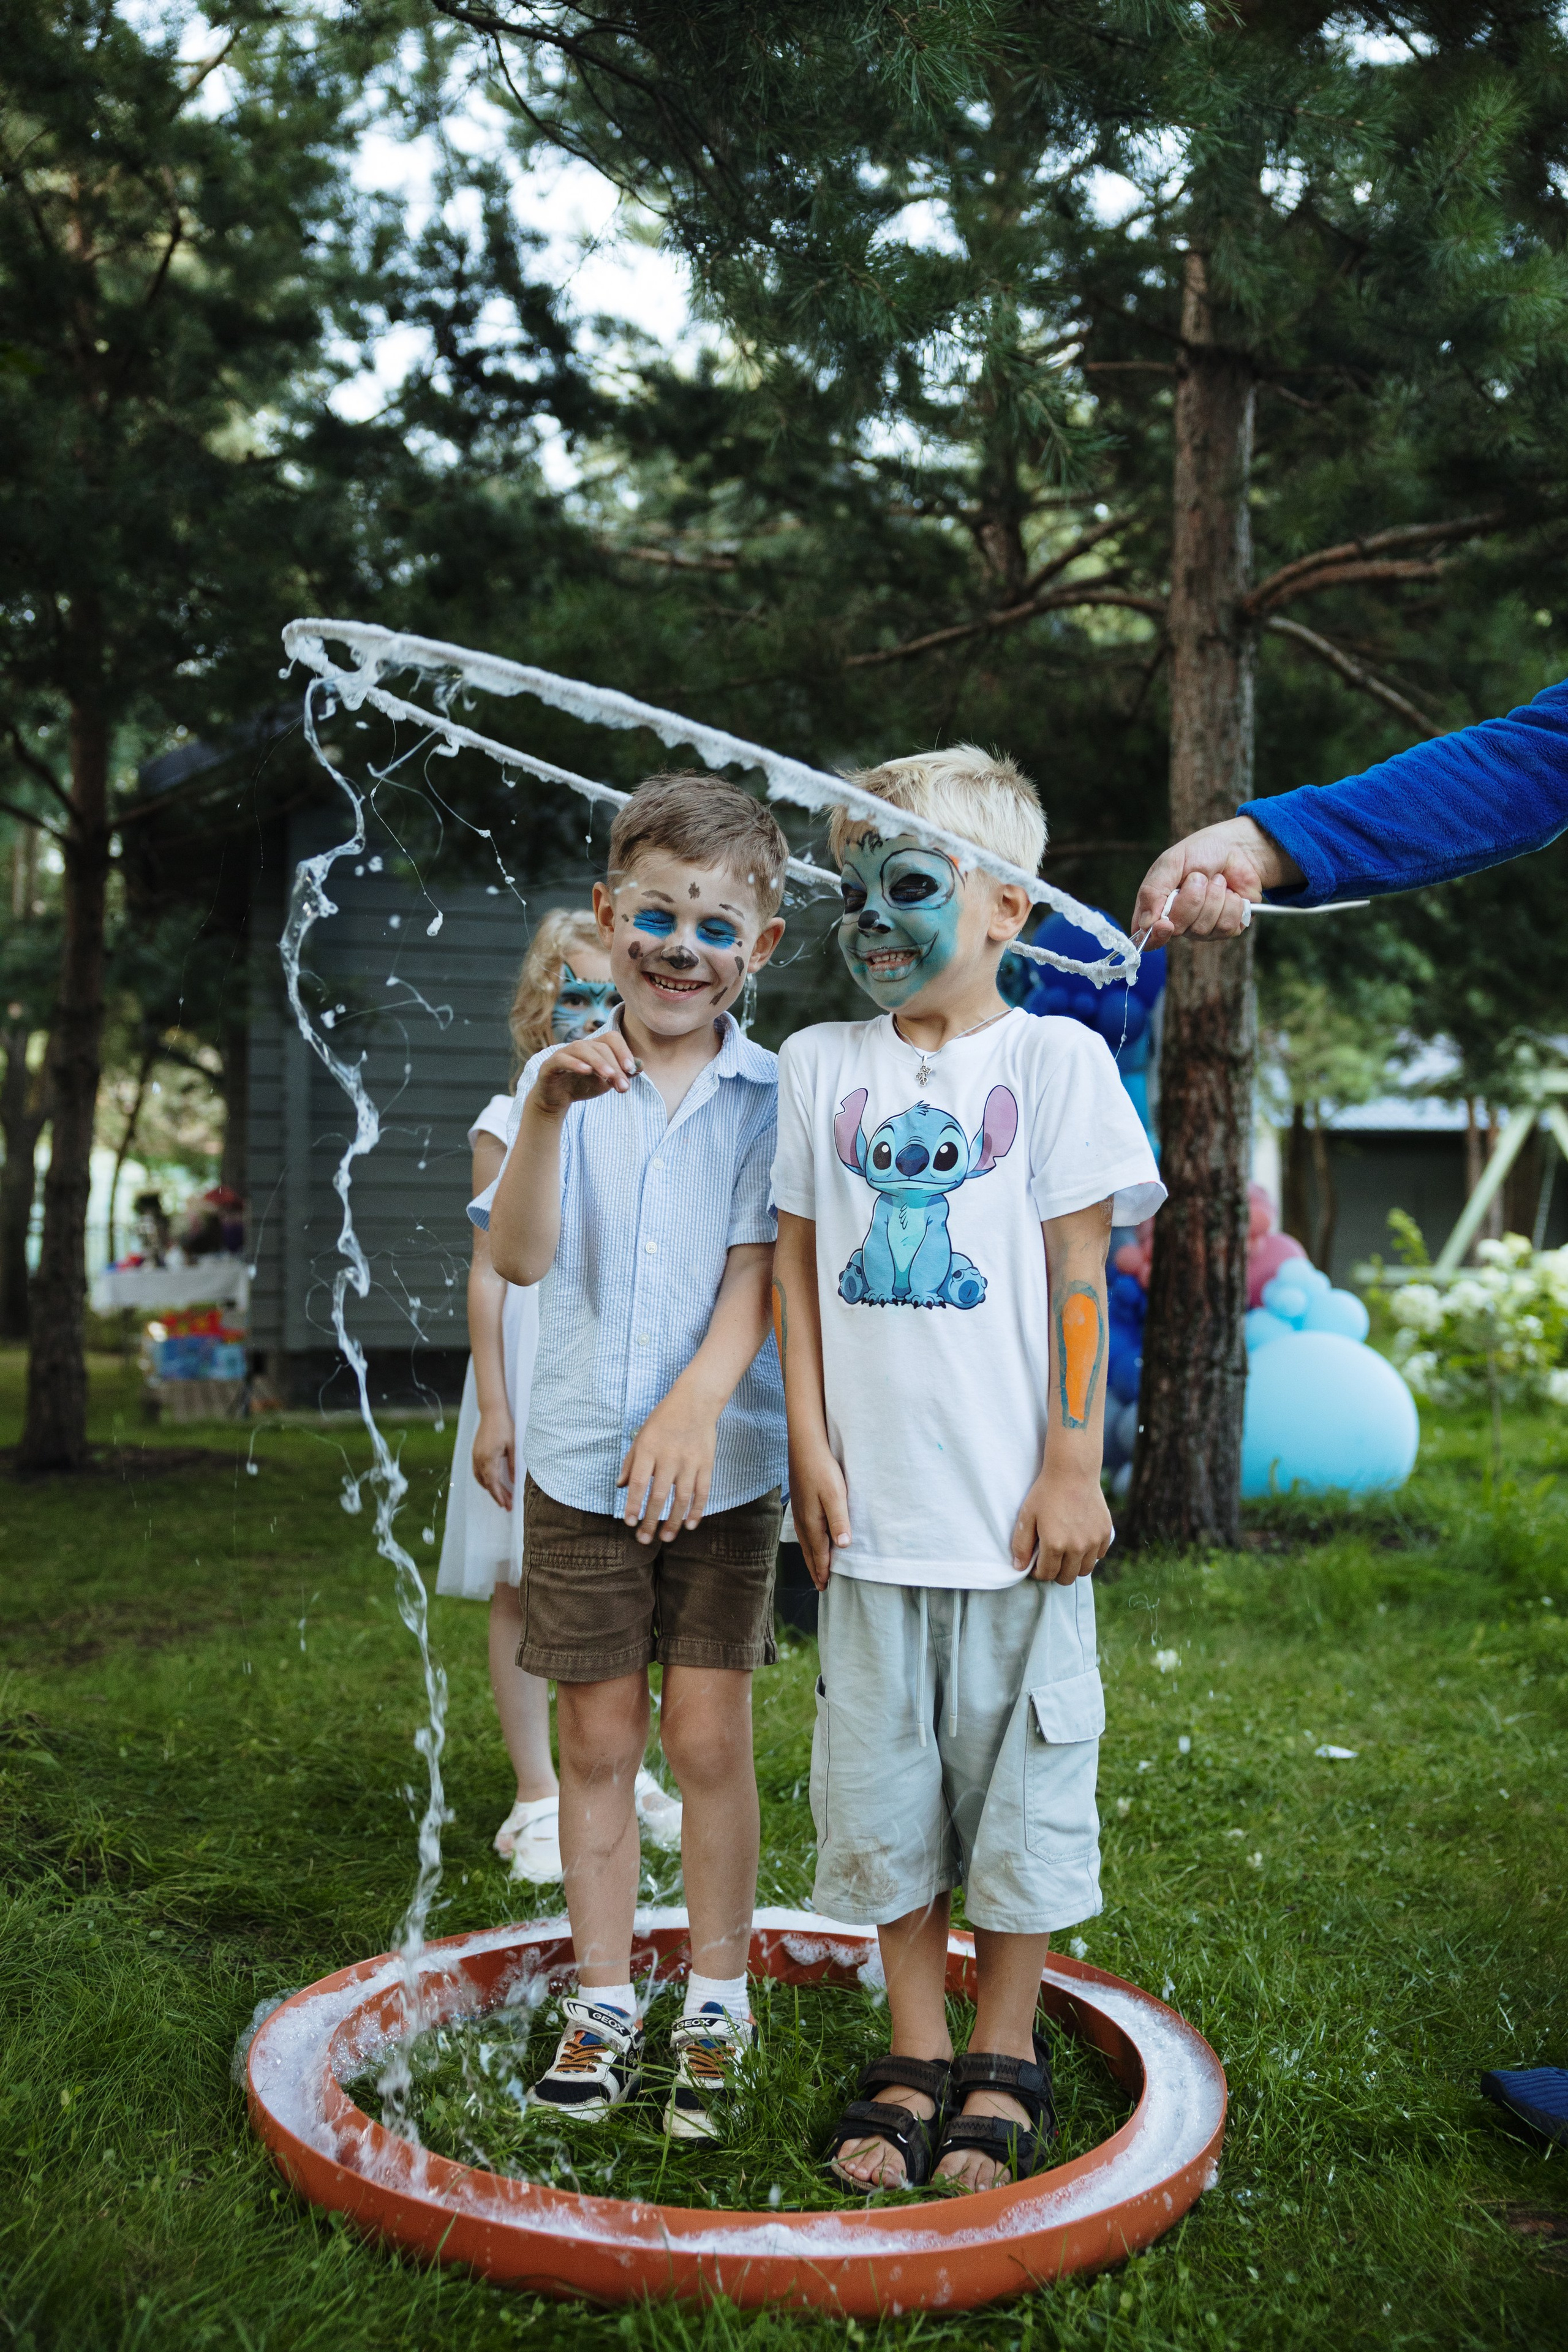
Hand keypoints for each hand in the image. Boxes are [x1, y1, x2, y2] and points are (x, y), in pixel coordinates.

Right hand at [472, 1408, 514, 1508]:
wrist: (492, 1412)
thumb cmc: (504, 1426)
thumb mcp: (513, 1446)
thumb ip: (512, 1465)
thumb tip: (513, 1481)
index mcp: (489, 1459)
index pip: (493, 1484)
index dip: (499, 1496)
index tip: (505, 1505)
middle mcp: (479, 1459)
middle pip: (487, 1484)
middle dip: (497, 1495)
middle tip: (506, 1505)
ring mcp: (475, 1456)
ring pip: (480, 1479)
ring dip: (490, 1488)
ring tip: (500, 1496)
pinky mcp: (475, 1452)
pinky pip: (477, 1471)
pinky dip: (483, 1480)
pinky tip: (490, 1482)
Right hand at [529, 1026, 639, 1113]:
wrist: (557, 1100)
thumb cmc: (583, 1086)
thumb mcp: (607, 1082)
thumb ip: (622, 1074)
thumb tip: (641, 1066)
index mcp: (595, 1046)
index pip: (612, 1038)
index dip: (623, 1051)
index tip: (631, 1069)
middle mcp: (580, 1046)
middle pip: (600, 1047)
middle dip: (614, 1066)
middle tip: (623, 1086)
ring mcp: (563, 1053)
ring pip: (582, 1049)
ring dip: (598, 1062)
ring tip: (609, 1076)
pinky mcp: (550, 1064)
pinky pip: (562, 1059)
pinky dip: (574, 1063)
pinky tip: (586, 1071)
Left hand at [617, 1384, 718, 1543]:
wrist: (695, 1402)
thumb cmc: (664, 1420)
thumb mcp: (641, 1436)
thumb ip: (630, 1462)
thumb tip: (620, 1487)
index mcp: (649, 1449)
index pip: (639, 1483)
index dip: (633, 1504)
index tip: (629, 1522)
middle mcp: (669, 1457)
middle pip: (659, 1496)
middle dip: (651, 1520)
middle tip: (644, 1540)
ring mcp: (689, 1462)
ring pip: (682, 1498)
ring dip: (674, 1521)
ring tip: (666, 1537)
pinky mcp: (706, 1464)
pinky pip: (702, 1492)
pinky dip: (697, 1510)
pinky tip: (691, 1524)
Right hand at [790, 1441, 850, 1588]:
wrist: (805, 1446)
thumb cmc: (822, 1469)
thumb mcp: (835, 1495)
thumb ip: (839, 1521)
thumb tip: (842, 1546)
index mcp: (812, 1522)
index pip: (818, 1553)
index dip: (823, 1570)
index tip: (825, 1586)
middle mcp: (802, 1520)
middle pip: (809, 1551)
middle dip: (815, 1568)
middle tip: (820, 1585)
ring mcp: (799, 1510)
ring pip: (805, 1541)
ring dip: (810, 1556)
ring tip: (815, 1567)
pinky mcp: (800, 1501)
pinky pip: (803, 1530)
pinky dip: (808, 1542)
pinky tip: (810, 1539)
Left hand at [1011, 1467, 1112, 1584]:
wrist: (1073, 1471)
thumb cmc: (1046, 1492)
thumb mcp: (1027, 1516)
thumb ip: (1021, 1544)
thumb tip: (1020, 1567)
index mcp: (1055, 1544)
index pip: (1047, 1574)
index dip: (1038, 1573)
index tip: (1036, 1564)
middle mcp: (1077, 1547)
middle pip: (1067, 1578)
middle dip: (1055, 1573)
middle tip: (1050, 1560)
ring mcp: (1094, 1541)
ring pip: (1085, 1570)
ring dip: (1074, 1566)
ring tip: (1065, 1554)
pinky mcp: (1105, 1533)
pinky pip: (1099, 1555)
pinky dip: (1089, 1554)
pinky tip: (1080, 1542)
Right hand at [1130, 817, 1302, 946]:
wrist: (1238, 847)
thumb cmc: (1201, 851)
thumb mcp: (1171, 863)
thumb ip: (1153, 891)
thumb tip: (1146, 923)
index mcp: (1158, 907)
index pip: (1148, 937)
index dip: (1156, 935)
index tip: (1165, 924)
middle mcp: (1179, 922)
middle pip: (1179, 930)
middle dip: (1192, 900)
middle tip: (1198, 877)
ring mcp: (1203, 928)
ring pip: (1204, 929)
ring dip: (1214, 898)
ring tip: (1216, 881)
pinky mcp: (1227, 928)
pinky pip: (1226, 927)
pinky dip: (1231, 904)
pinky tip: (1230, 892)